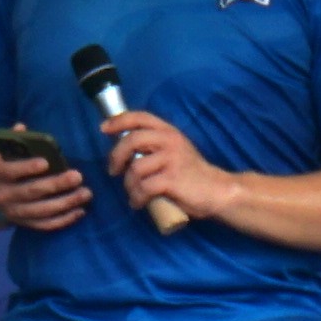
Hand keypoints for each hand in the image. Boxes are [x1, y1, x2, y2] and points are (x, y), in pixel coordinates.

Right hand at [0, 141, 91, 234]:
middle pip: (31, 192)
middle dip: (56, 185)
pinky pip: (45, 225)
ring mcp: (13, 212)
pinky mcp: (23, 223)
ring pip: (41, 211)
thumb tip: (22, 127)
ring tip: (85, 194)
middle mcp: (3, 195)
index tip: (46, 163)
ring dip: (65, 203)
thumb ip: (8, 138)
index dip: (27, 168)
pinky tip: (80, 211)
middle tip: (77, 176)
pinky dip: (63, 220)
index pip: (10, 171)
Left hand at [103, 112, 224, 227]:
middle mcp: (170, 140)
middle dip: (116, 156)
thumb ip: (153, 147)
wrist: (217, 191)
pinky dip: (137, 198)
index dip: (119, 121)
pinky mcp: (171, 179)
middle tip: (113, 171)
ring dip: (129, 185)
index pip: (140, 117)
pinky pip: (143, 188)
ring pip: (135, 169)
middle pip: (131, 140)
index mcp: (169, 131)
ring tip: (135, 194)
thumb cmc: (191, 174)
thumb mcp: (174, 151)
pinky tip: (140, 203)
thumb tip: (123, 152)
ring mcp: (171, 159)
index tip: (104, 129)